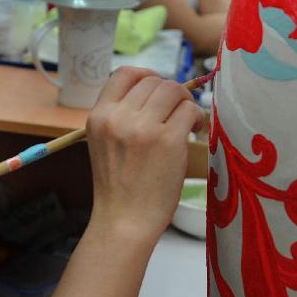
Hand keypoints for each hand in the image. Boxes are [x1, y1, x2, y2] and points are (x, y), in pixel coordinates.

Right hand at [85, 67, 204, 242]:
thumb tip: (155, 91)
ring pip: (174, 90)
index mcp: (99, 116)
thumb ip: (121, 117)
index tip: (159, 88)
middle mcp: (118, 118)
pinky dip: (197, 117)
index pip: (124, 73)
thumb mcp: (104, 144)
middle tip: (178, 112)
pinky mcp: (168, 140)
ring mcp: (143, 128)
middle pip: (154, 81)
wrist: (124, 222)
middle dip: (171, 93)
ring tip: (187, 123)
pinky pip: (190, 110)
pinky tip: (194, 132)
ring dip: (186, 102)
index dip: (147, 75)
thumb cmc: (119, 188)